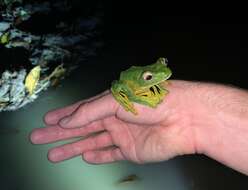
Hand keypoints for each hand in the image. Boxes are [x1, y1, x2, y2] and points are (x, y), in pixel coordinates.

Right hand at [30, 80, 196, 163]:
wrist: (184, 119)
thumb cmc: (153, 101)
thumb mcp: (116, 100)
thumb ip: (90, 111)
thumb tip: (67, 120)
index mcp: (111, 102)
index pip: (82, 109)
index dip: (64, 115)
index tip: (48, 119)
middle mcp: (115, 118)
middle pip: (82, 127)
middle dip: (60, 133)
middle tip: (40, 137)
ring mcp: (123, 135)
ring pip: (92, 143)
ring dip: (73, 148)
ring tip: (53, 153)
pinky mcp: (132, 150)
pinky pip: (111, 154)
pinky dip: (98, 156)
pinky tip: (86, 157)